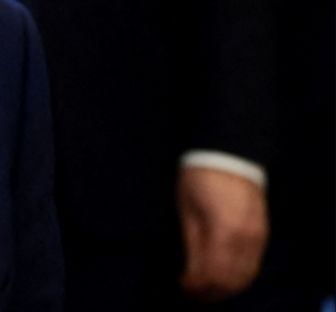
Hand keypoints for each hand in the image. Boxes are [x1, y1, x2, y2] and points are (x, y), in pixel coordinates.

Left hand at [177, 166, 268, 301]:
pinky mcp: (263, 234)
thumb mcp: (187, 209)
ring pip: (245, 276)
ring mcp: (258, 237)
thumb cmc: (200, 178)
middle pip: (230, 280)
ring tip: (205, 287)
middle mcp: (245, 239)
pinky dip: (239, 277)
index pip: (210, 273)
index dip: (195, 285)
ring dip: (225, 287)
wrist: (230, 154)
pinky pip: (254, 265)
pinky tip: (223, 277)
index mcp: (222, 231)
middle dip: (210, 291)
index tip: (181, 285)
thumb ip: (192, 242)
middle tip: (192, 290)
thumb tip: (191, 270)